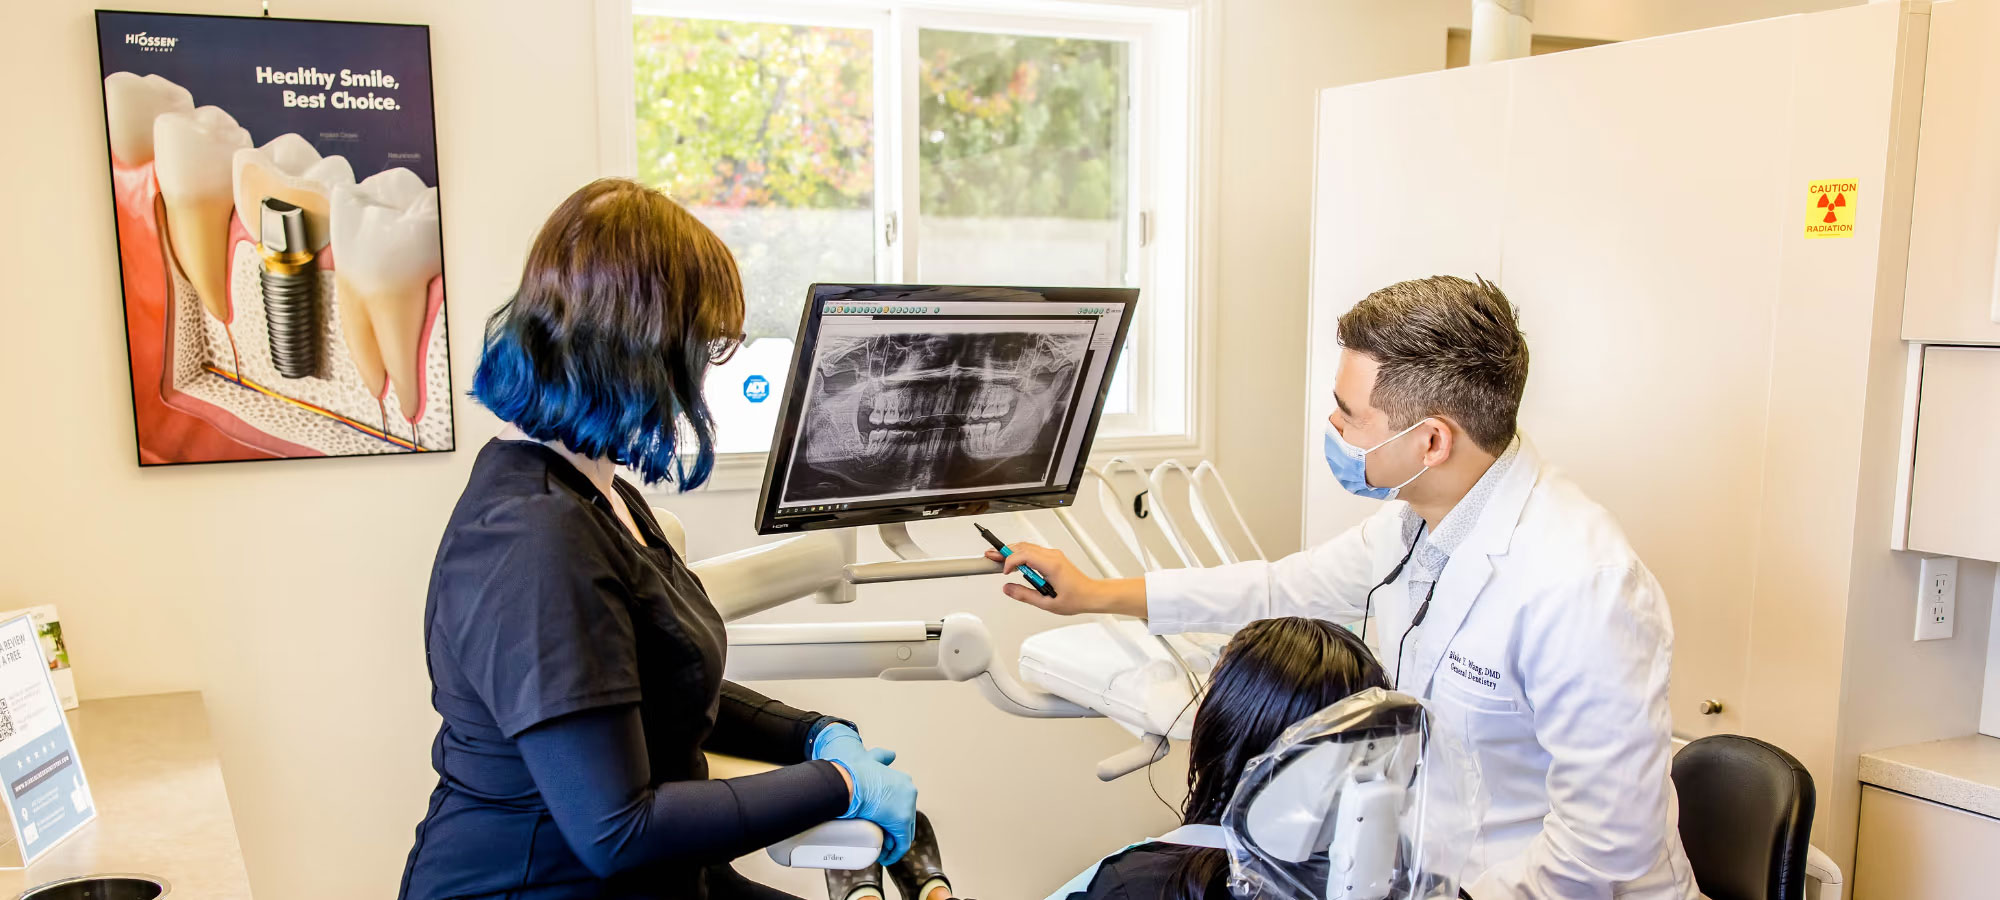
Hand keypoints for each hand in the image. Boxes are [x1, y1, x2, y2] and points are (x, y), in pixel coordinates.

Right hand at [811, 724, 915, 862]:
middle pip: (905, 820)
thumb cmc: (853, 772)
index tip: (879, 826)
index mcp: (904, 781)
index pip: (903, 806)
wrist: (847, 781)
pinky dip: (894, 853)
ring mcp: (907, 807)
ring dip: (893, 844)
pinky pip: (902, 844)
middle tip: (878, 841)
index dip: (891, 819)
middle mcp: (910, 792)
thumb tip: (893, 754)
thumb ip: (882, 755)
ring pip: (904, 832)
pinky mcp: (901, 822)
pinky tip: (885, 857)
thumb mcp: (871, 758)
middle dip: (893, 833)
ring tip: (878, 850)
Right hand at [982, 543, 1145, 616]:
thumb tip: (1008, 589)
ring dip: (1011, 552)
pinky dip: (1020, 555)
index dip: (1009, 561)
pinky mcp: (1052, 557)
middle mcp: (1052, 556)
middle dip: (1004, 551)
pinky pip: (1032, 551)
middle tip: (989, 557)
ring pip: (1027, 547)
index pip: (1024, 555)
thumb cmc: (1077, 598)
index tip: (1003, 572)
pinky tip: (1013, 563)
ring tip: (997, 559)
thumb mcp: (1047, 603)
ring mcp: (1052, 555)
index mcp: (1051, 565)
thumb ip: (1025, 595)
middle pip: (1022, 547)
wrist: (1092, 595)